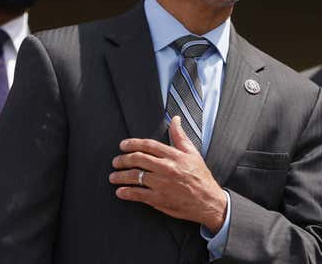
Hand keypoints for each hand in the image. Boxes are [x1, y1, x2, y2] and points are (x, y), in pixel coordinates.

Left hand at [109, 116, 226, 233]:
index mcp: (174, 155)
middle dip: (123, 159)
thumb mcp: (193, 153)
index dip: (132, 143)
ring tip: (113, 176)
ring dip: (120, 176)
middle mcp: (166, 168)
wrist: (208, 201)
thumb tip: (175, 119)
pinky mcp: (159, 199)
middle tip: (116, 161)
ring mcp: (161, 184)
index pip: (148, 145)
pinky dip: (126, 192)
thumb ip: (180, 136)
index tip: (123, 145)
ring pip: (135, 177)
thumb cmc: (201, 177)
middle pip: (138, 159)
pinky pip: (138, 194)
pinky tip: (120, 191)